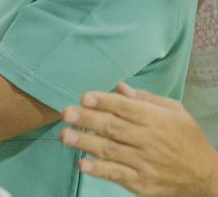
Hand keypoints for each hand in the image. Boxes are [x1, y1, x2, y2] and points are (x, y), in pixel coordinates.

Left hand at [60, 82, 217, 195]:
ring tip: (65, 135)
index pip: (126, 108)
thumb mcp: (175, 112)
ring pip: (111, 151)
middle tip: (66, 113)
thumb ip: (147, 99)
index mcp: (157, 120)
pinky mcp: (141, 182)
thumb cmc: (186, 139)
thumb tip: (120, 86)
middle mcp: (150, 140)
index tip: (84, 97)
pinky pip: (117, 174)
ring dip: (85, 143)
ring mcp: (144, 162)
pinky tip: (82, 164)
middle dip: (88, 119)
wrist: (204, 177)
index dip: (104, 101)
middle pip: (114, 127)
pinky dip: (99, 170)